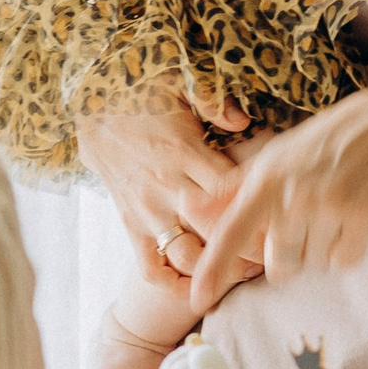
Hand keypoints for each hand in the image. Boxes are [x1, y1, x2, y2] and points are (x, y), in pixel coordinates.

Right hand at [76, 88, 258, 292]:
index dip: (257, 207)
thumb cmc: (140, 92)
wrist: (88, 109)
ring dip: (217, 269)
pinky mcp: (129, 225)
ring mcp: (146, 210)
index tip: (279, 216)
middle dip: (248, 248)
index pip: (228, 189)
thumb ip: (212, 101)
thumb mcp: (177, 82)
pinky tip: (196, 286)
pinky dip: (172, 283)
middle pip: (215, 231)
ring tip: (243, 271)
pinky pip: (149, 267)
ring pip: (186, 256)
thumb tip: (244, 121)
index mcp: (182, 152)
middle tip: (273, 254)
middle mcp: (166, 187)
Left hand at [186, 88, 367, 315]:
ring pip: (313, 264)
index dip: (213, 268)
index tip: (198, 298)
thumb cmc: (322, 145)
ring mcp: (331, 206)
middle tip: (307, 222)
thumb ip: (232, 188)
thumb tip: (189, 206)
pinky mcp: (364, 218)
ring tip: (333, 214)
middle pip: (278, 264)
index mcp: (267, 178)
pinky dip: (346, 250)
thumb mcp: (275, 156)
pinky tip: (352, 221)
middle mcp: (295, 193)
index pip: (232, 231)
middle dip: (289, 256)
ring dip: (320, 250)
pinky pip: (343, 262)